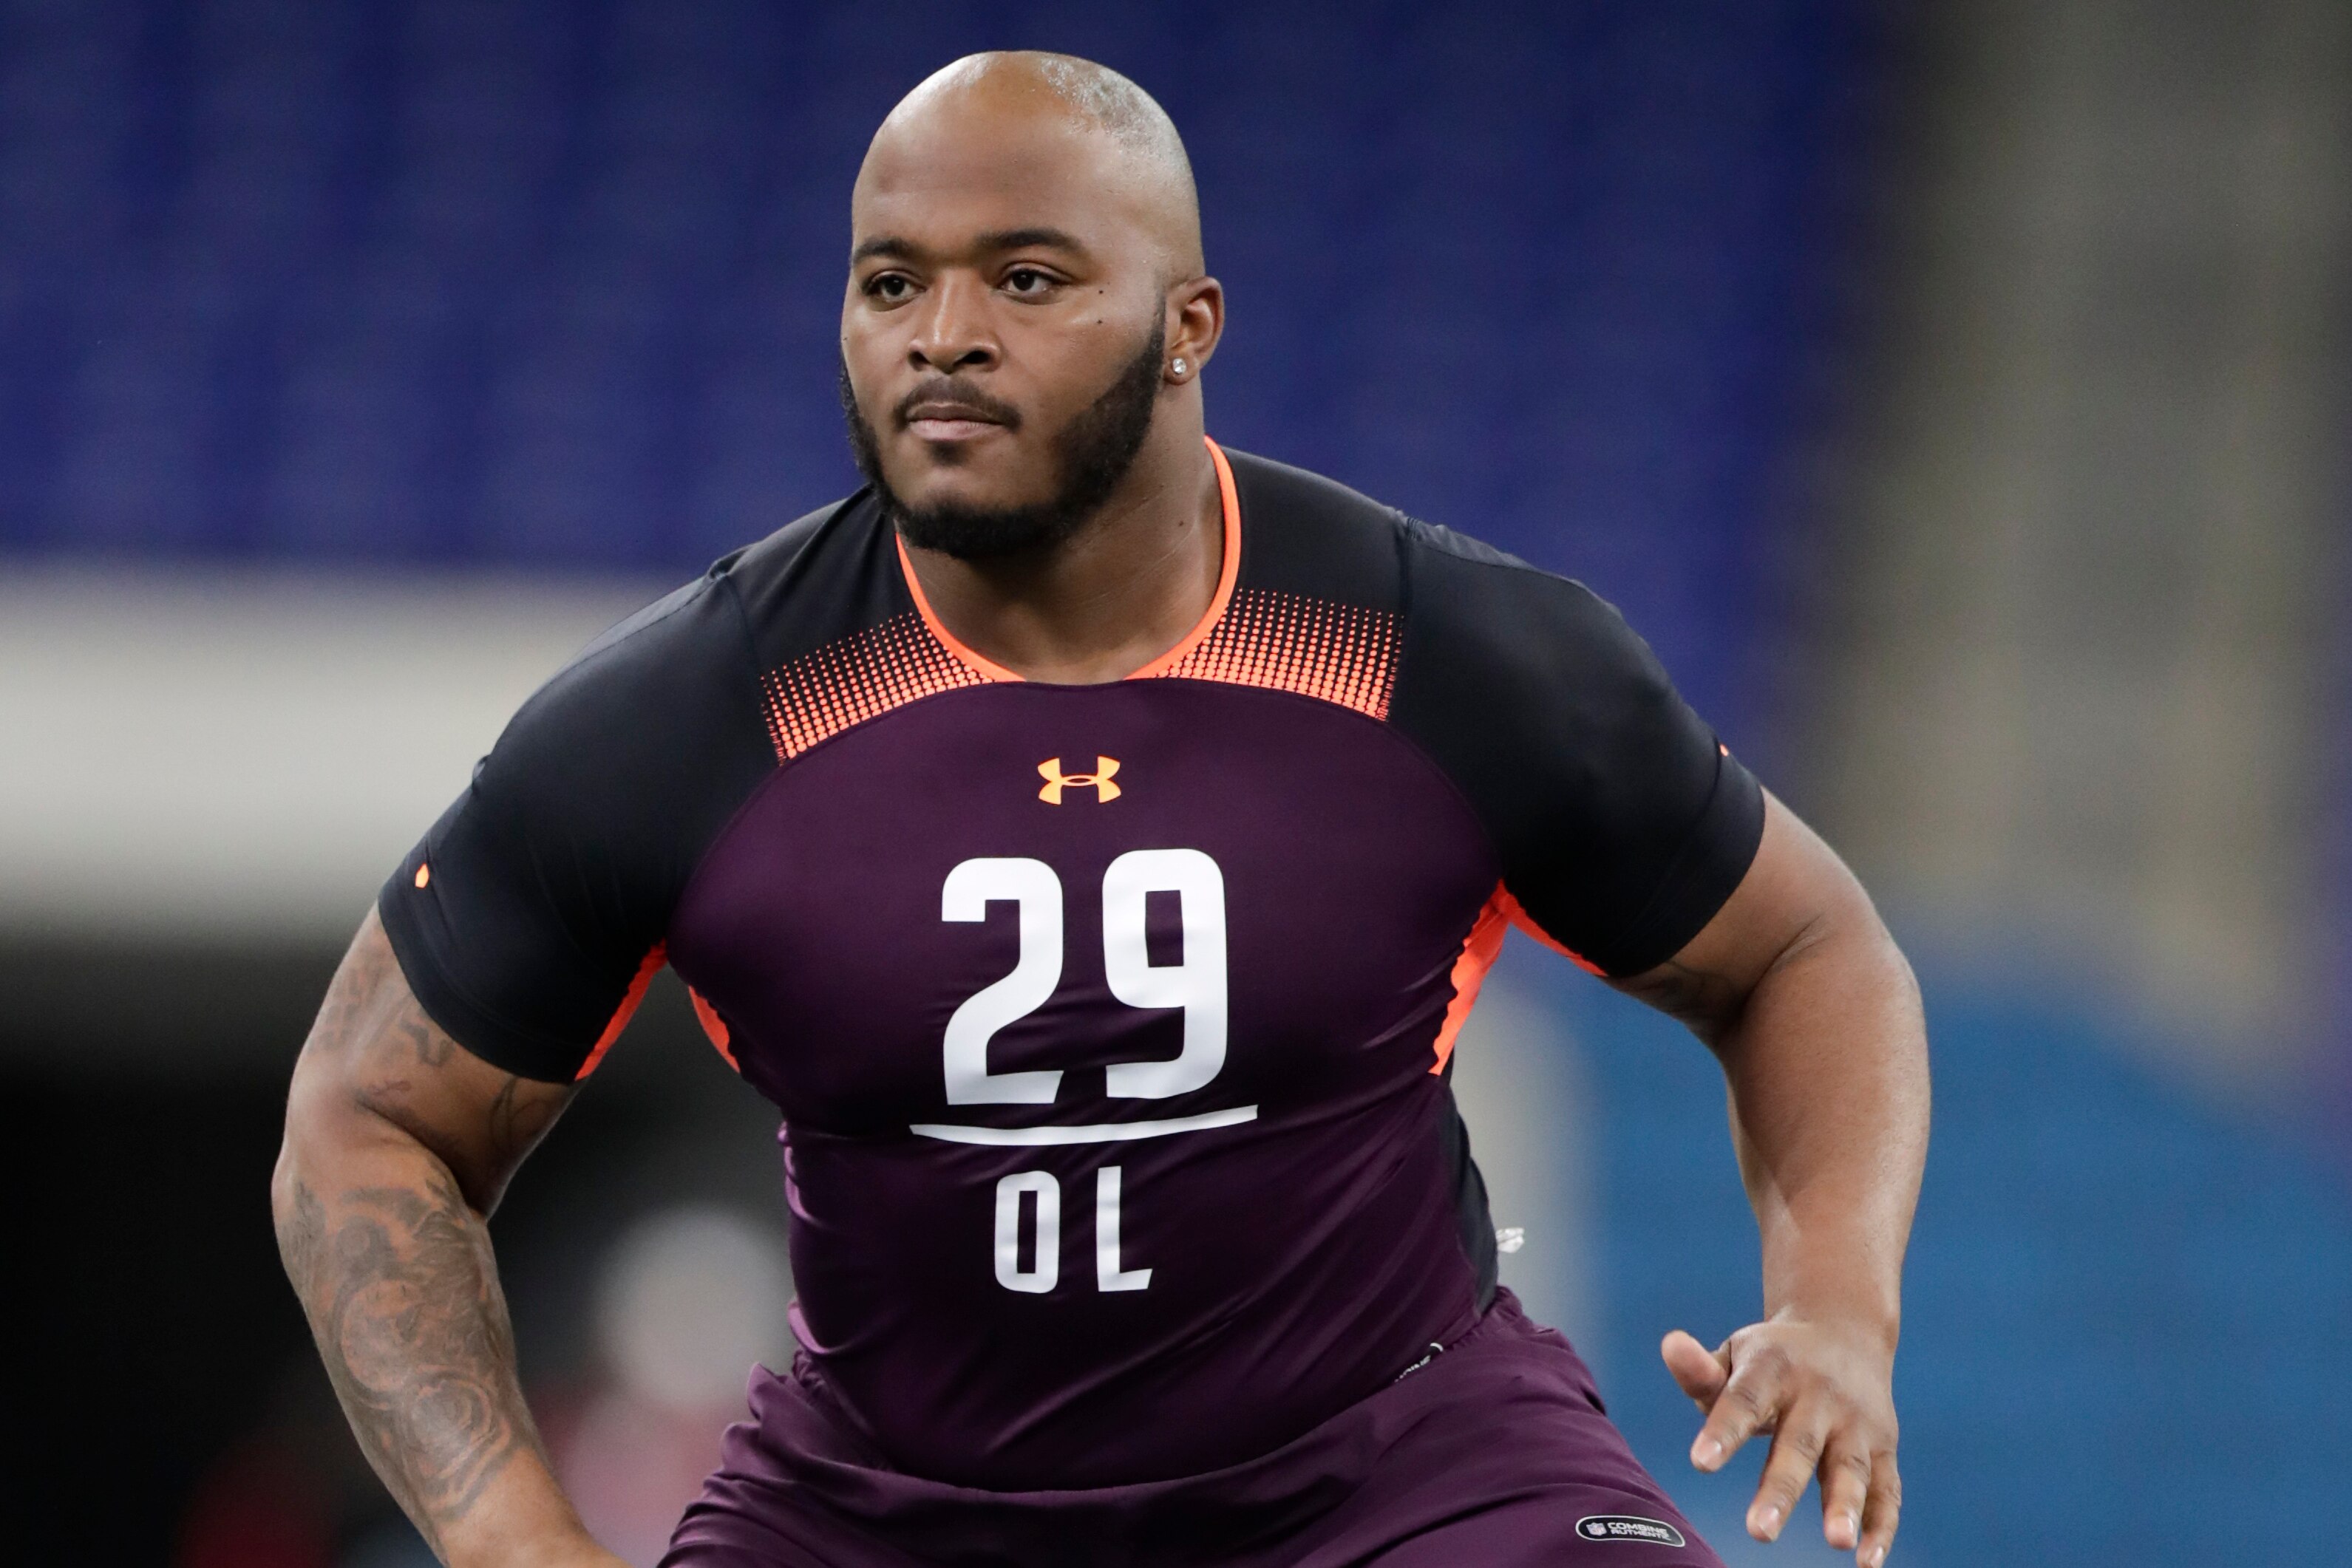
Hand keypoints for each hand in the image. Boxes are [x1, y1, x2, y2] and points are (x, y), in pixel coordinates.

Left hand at [1660, 1316, 1900, 1566]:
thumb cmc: (1771, 1358)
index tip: (1700, 1463)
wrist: (1844, 1330)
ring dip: (1845, 1506)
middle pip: (1799, 1444)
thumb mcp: (1736, 1355)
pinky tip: (1867, 1562)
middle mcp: (1819, 1394)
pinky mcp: (1884, 1447)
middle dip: (1781, 1489)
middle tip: (1759, 1533)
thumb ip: (1701, 1370)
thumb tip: (1670, 1346)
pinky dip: (1881, 1526)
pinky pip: (1887, 1490)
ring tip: (1836, 1542)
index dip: (1724, 1430)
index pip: (1744, 1400)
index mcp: (1774, 1368)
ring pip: (1850, 1467)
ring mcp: (1856, 1422)